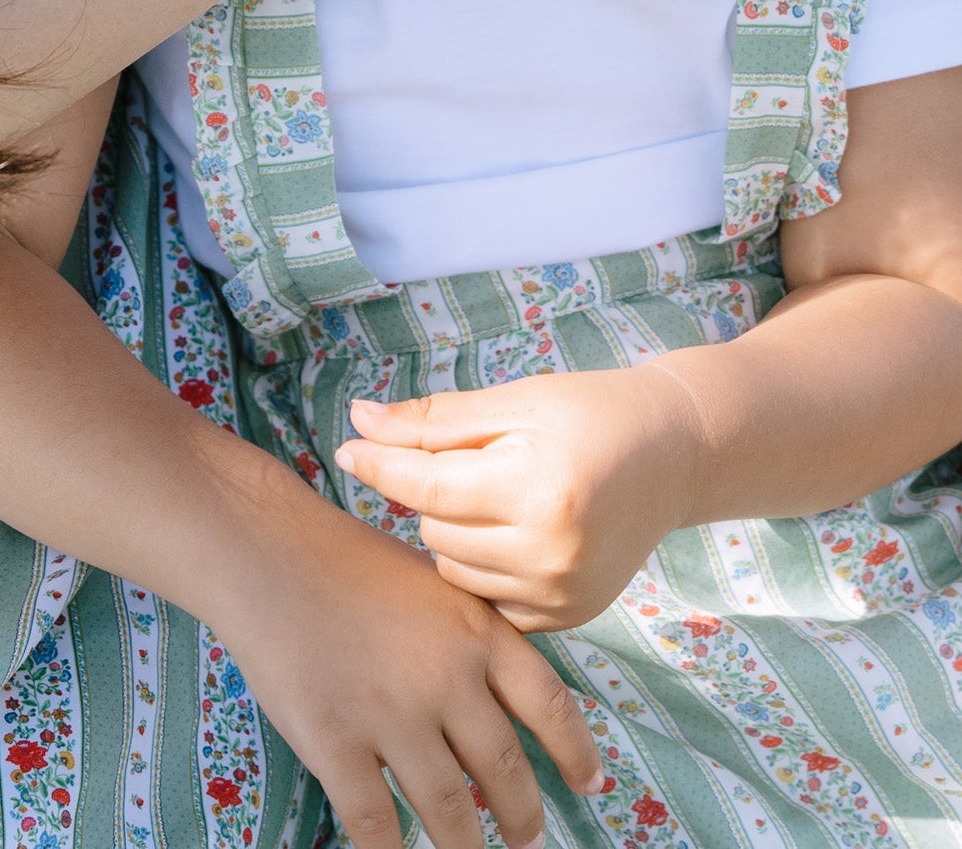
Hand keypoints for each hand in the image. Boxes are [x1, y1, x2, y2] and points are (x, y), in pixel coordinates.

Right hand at [209, 461, 603, 848]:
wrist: (265, 549)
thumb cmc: (343, 558)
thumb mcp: (429, 580)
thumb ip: (469, 637)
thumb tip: (505, 699)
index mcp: (475, 629)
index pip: (549, 704)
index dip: (576, 753)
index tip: (591, 786)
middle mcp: (446, 677)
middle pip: (504, 769)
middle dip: (523, 815)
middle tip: (529, 838)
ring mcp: (392, 714)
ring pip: (450, 810)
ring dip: (466, 844)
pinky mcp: (336, 742)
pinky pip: (376, 823)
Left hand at [335, 367, 699, 632]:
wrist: (673, 455)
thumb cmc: (589, 413)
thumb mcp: (513, 402)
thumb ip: (434, 421)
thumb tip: (359, 420)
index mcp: (536, 489)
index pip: (427, 488)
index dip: (379, 466)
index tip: (345, 449)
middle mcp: (550, 553)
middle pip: (436, 531)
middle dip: (436, 495)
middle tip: (474, 462)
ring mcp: (561, 594)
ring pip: (454, 570)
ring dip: (454, 534)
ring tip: (493, 496)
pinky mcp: (569, 617)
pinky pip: (487, 601)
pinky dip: (482, 569)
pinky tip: (506, 535)